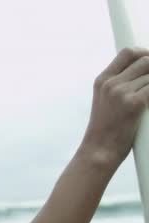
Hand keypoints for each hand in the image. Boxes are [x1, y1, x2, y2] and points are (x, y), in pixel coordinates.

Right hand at [82, 47, 148, 167]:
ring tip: (148, 98)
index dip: (145, 52)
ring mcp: (122, 92)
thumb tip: (144, 76)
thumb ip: (120, 86)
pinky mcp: (135, 104)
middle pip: (145, 60)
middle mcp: (111, 83)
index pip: (128, 53)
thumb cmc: (105, 131)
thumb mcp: (105, 103)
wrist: (98, 151)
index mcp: (102, 81)